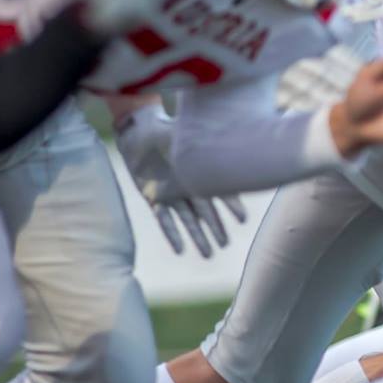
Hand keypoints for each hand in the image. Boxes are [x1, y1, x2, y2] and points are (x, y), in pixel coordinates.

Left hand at [115, 107, 246, 257]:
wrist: (138, 130)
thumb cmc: (165, 128)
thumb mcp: (189, 136)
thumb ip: (206, 145)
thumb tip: (238, 137)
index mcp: (201, 170)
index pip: (221, 192)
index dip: (232, 206)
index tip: (243, 220)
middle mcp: (187, 184)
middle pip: (205, 211)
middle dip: (216, 228)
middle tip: (226, 245)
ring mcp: (170, 193)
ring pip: (187, 219)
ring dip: (197, 236)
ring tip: (209, 255)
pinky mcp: (153, 197)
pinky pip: (163, 220)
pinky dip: (172, 234)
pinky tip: (180, 250)